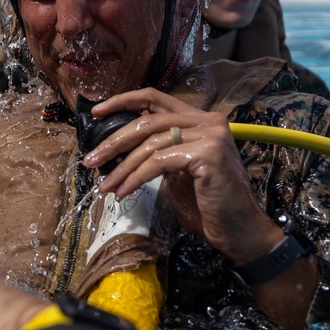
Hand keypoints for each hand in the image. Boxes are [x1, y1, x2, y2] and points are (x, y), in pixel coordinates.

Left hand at [81, 89, 316, 329]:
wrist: (239, 230)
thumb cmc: (207, 204)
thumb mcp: (177, 170)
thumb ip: (158, 151)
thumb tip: (119, 148)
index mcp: (200, 120)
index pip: (155, 98)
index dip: (123, 101)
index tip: (96, 112)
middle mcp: (208, 121)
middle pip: (148, 122)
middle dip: (114, 142)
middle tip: (90, 160)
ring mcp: (210, 134)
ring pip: (150, 144)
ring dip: (122, 168)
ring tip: (106, 187)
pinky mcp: (208, 153)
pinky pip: (159, 162)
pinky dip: (136, 177)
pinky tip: (125, 191)